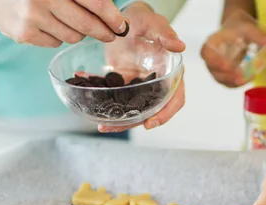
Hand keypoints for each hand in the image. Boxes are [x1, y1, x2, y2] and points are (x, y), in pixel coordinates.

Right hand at [0, 0, 127, 46]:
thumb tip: (114, 15)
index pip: (95, 2)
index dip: (112, 17)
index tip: (122, 26)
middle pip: (86, 24)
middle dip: (103, 32)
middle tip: (111, 35)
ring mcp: (32, 16)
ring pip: (73, 36)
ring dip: (78, 32)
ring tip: (69, 22)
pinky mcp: (25, 33)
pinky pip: (56, 42)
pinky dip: (58, 37)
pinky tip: (49, 25)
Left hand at [98, 2, 185, 132]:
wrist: (128, 17)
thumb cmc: (146, 19)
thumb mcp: (155, 25)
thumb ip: (166, 35)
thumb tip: (180, 47)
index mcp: (171, 74)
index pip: (175, 99)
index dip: (165, 113)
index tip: (150, 123)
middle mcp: (157, 84)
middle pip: (151, 109)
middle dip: (135, 121)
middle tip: (116, 126)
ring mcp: (140, 86)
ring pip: (133, 108)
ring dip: (118, 118)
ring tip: (101, 124)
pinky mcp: (124, 83)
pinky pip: (115, 96)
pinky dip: (102, 98)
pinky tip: (86, 94)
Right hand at [201, 21, 265, 87]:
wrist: (237, 36)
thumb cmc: (238, 31)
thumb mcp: (247, 29)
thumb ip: (257, 35)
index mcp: (211, 44)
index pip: (206, 53)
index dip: (215, 61)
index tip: (226, 65)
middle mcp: (211, 59)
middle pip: (214, 70)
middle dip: (228, 75)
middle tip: (240, 76)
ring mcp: (217, 70)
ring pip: (222, 79)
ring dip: (234, 81)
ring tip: (248, 78)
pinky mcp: (225, 77)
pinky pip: (230, 83)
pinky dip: (240, 82)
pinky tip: (251, 77)